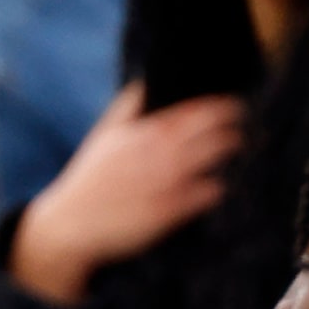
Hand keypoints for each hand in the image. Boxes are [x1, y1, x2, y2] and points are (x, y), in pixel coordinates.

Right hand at [9, 86, 244, 305]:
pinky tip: (214, 189)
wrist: (70, 226)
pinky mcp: (170, 210)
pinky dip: (217, 188)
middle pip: (218, 131)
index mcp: (150, 131)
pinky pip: (211, 192)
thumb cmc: (88, 181)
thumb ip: (127, 107)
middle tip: (239, 135)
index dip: (225, 107)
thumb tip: (145, 82)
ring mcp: (169, 181)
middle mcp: (163, 153)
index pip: (202, 109)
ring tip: (230, 159)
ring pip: (220, 157)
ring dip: (231, 155)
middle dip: (235, 130)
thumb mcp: (103, 137)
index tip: (234, 110)